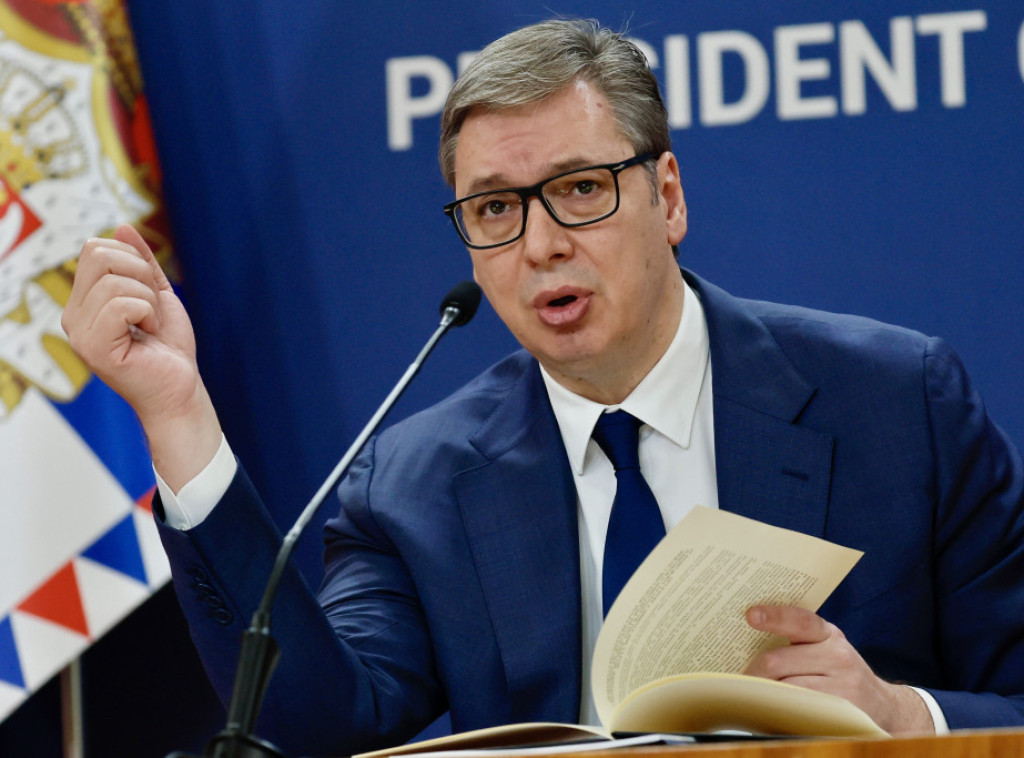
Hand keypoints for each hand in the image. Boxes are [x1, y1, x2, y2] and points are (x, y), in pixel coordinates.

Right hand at [62, 225, 221, 489]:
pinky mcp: (93, 348)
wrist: (180, 388)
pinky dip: (147, 314)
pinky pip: (122, 305)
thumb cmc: (169, 347)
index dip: (134, 261)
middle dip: (141, 274)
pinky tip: (148, 334)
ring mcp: (79, 332)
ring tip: (150, 326)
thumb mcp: (158, 294)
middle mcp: (73, 315)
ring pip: (115, 282)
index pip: (95, 248)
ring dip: (148, 301)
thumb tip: (123, 226)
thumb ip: (141, 262)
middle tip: (151, 308)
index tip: (149, 293)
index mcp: (84, 301)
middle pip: (99, 255)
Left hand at [743, 605, 934, 734]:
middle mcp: (837, 656)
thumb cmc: (837, 671)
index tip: (751, 615)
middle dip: (753, 672)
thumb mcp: (823, 647)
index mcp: (827, 634)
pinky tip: (773, 710)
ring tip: (751, 696)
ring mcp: (842, 686)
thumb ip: (795, 642)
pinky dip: (782, 710)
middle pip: (778, 662)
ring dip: (763, 694)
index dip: (774, 617)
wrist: (881, 704)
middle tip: (737, 680)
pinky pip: (799, 711)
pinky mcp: (841, 712)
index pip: (799, 620)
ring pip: (784, 689)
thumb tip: (746, 641)